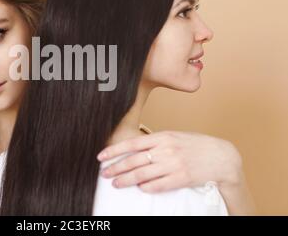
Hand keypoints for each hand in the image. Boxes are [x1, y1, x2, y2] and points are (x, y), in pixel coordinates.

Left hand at [97, 130, 243, 192]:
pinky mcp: (181, 178)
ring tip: (116, 183)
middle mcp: (166, 150)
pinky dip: (147, 187)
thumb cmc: (196, 145)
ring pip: (143, 174)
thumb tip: (135, 148)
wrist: (221, 156)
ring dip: (127, 180)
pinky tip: (140, 188)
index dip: (115, 151)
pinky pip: (159, 185)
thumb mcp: (174, 136)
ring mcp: (174, 165)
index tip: (102, 156)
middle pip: (134, 160)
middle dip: (116, 168)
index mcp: (163, 137)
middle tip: (105, 173)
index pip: (132, 144)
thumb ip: (156, 141)